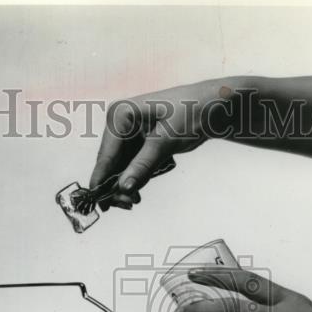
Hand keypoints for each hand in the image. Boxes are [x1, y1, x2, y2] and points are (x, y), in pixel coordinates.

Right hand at [89, 79, 232, 209]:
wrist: (212, 107)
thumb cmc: (191, 113)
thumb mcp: (166, 141)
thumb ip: (143, 165)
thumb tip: (123, 188)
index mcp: (120, 115)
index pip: (106, 154)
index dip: (102, 180)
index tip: (100, 202)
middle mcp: (119, 125)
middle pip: (109, 165)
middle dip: (116, 186)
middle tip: (129, 205)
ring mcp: (128, 135)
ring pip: (119, 169)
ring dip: (126, 186)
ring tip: (135, 201)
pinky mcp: (138, 145)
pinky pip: (131, 168)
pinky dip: (136, 180)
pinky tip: (141, 190)